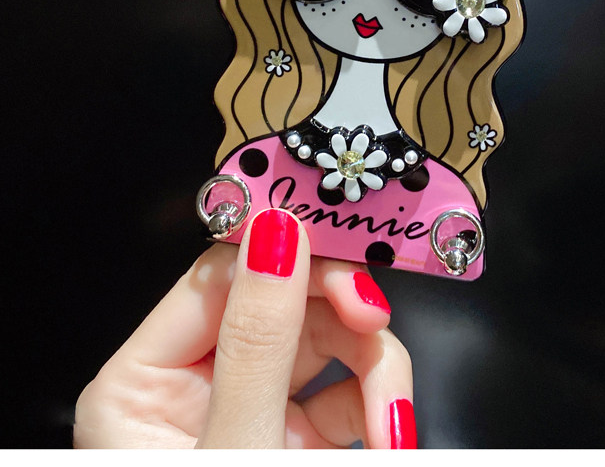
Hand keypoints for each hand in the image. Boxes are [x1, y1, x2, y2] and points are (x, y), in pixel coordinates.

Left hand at [74, 208, 415, 447]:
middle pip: (283, 301)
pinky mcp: (297, 435)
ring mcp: (250, 409)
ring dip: (374, 369)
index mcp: (141, 384)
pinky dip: (379, 404)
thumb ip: (257, 342)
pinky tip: (389, 435)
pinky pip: (348, 386)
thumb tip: (275, 230)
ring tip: (391, 424)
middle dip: (341, 316)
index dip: (282, 252)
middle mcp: (193, 387)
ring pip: (326, 338)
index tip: (343, 242)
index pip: (218, 278)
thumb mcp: (236, 452)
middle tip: (377, 323)